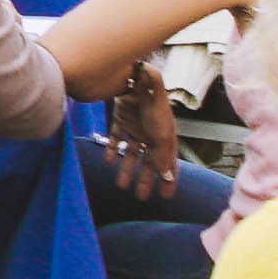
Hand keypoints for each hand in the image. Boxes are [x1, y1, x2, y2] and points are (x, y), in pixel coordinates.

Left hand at [108, 71, 184, 203]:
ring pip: (132, 153)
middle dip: (146, 179)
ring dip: (127, 170)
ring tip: (121, 186)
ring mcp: (136, 127)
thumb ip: (164, 155)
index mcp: (166, 136)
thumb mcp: (161, 133)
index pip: (168, 162)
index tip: (167, 196)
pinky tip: (108, 163)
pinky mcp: (121, 120)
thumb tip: (168, 176)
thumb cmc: (153, 106)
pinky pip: (116, 139)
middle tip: (142, 198)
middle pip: (150, 161)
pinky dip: (112, 150)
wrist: (135, 80)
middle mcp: (152, 134)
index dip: (169, 179)